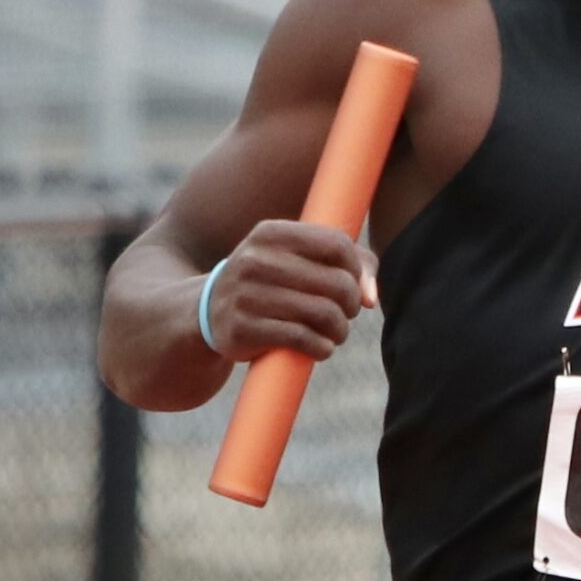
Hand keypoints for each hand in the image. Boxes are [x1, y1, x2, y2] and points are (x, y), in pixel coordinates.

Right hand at [203, 223, 378, 364]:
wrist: (209, 312)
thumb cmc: (270, 283)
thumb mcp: (298, 260)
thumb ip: (350, 264)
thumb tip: (371, 298)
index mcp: (271, 233)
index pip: (338, 244)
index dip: (357, 271)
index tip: (351, 286)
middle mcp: (256, 259)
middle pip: (337, 283)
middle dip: (351, 306)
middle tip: (344, 315)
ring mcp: (247, 294)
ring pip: (324, 313)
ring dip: (340, 331)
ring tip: (335, 334)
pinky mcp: (244, 328)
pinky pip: (302, 339)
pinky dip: (322, 348)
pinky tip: (320, 347)